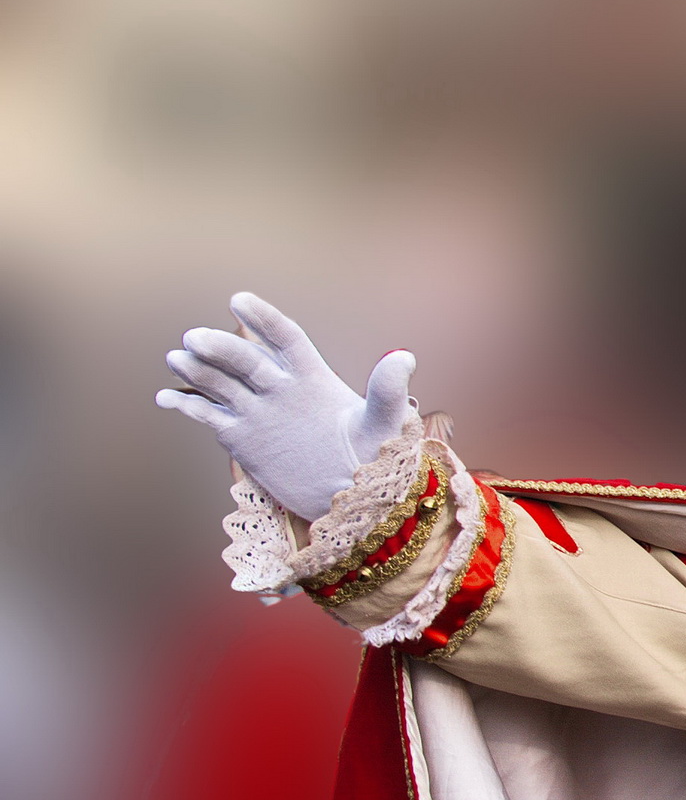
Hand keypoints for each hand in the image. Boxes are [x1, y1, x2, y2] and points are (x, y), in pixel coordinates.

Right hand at [155, 293, 415, 520]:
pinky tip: (167, 398)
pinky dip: (187, 406)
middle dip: (221, 347)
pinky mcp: (242, 437)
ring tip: (178, 359)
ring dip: (198, 370)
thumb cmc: (376, 457)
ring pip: (220, 382)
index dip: (264, 320)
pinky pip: (208, 416)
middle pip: (245, 359)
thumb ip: (388, 391)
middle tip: (196, 339)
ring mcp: (257, 411)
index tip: (239, 301)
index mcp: (312, 375)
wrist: (353, 498)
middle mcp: (279, 387)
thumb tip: (405, 356)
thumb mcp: (385, 424)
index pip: (285, 338)